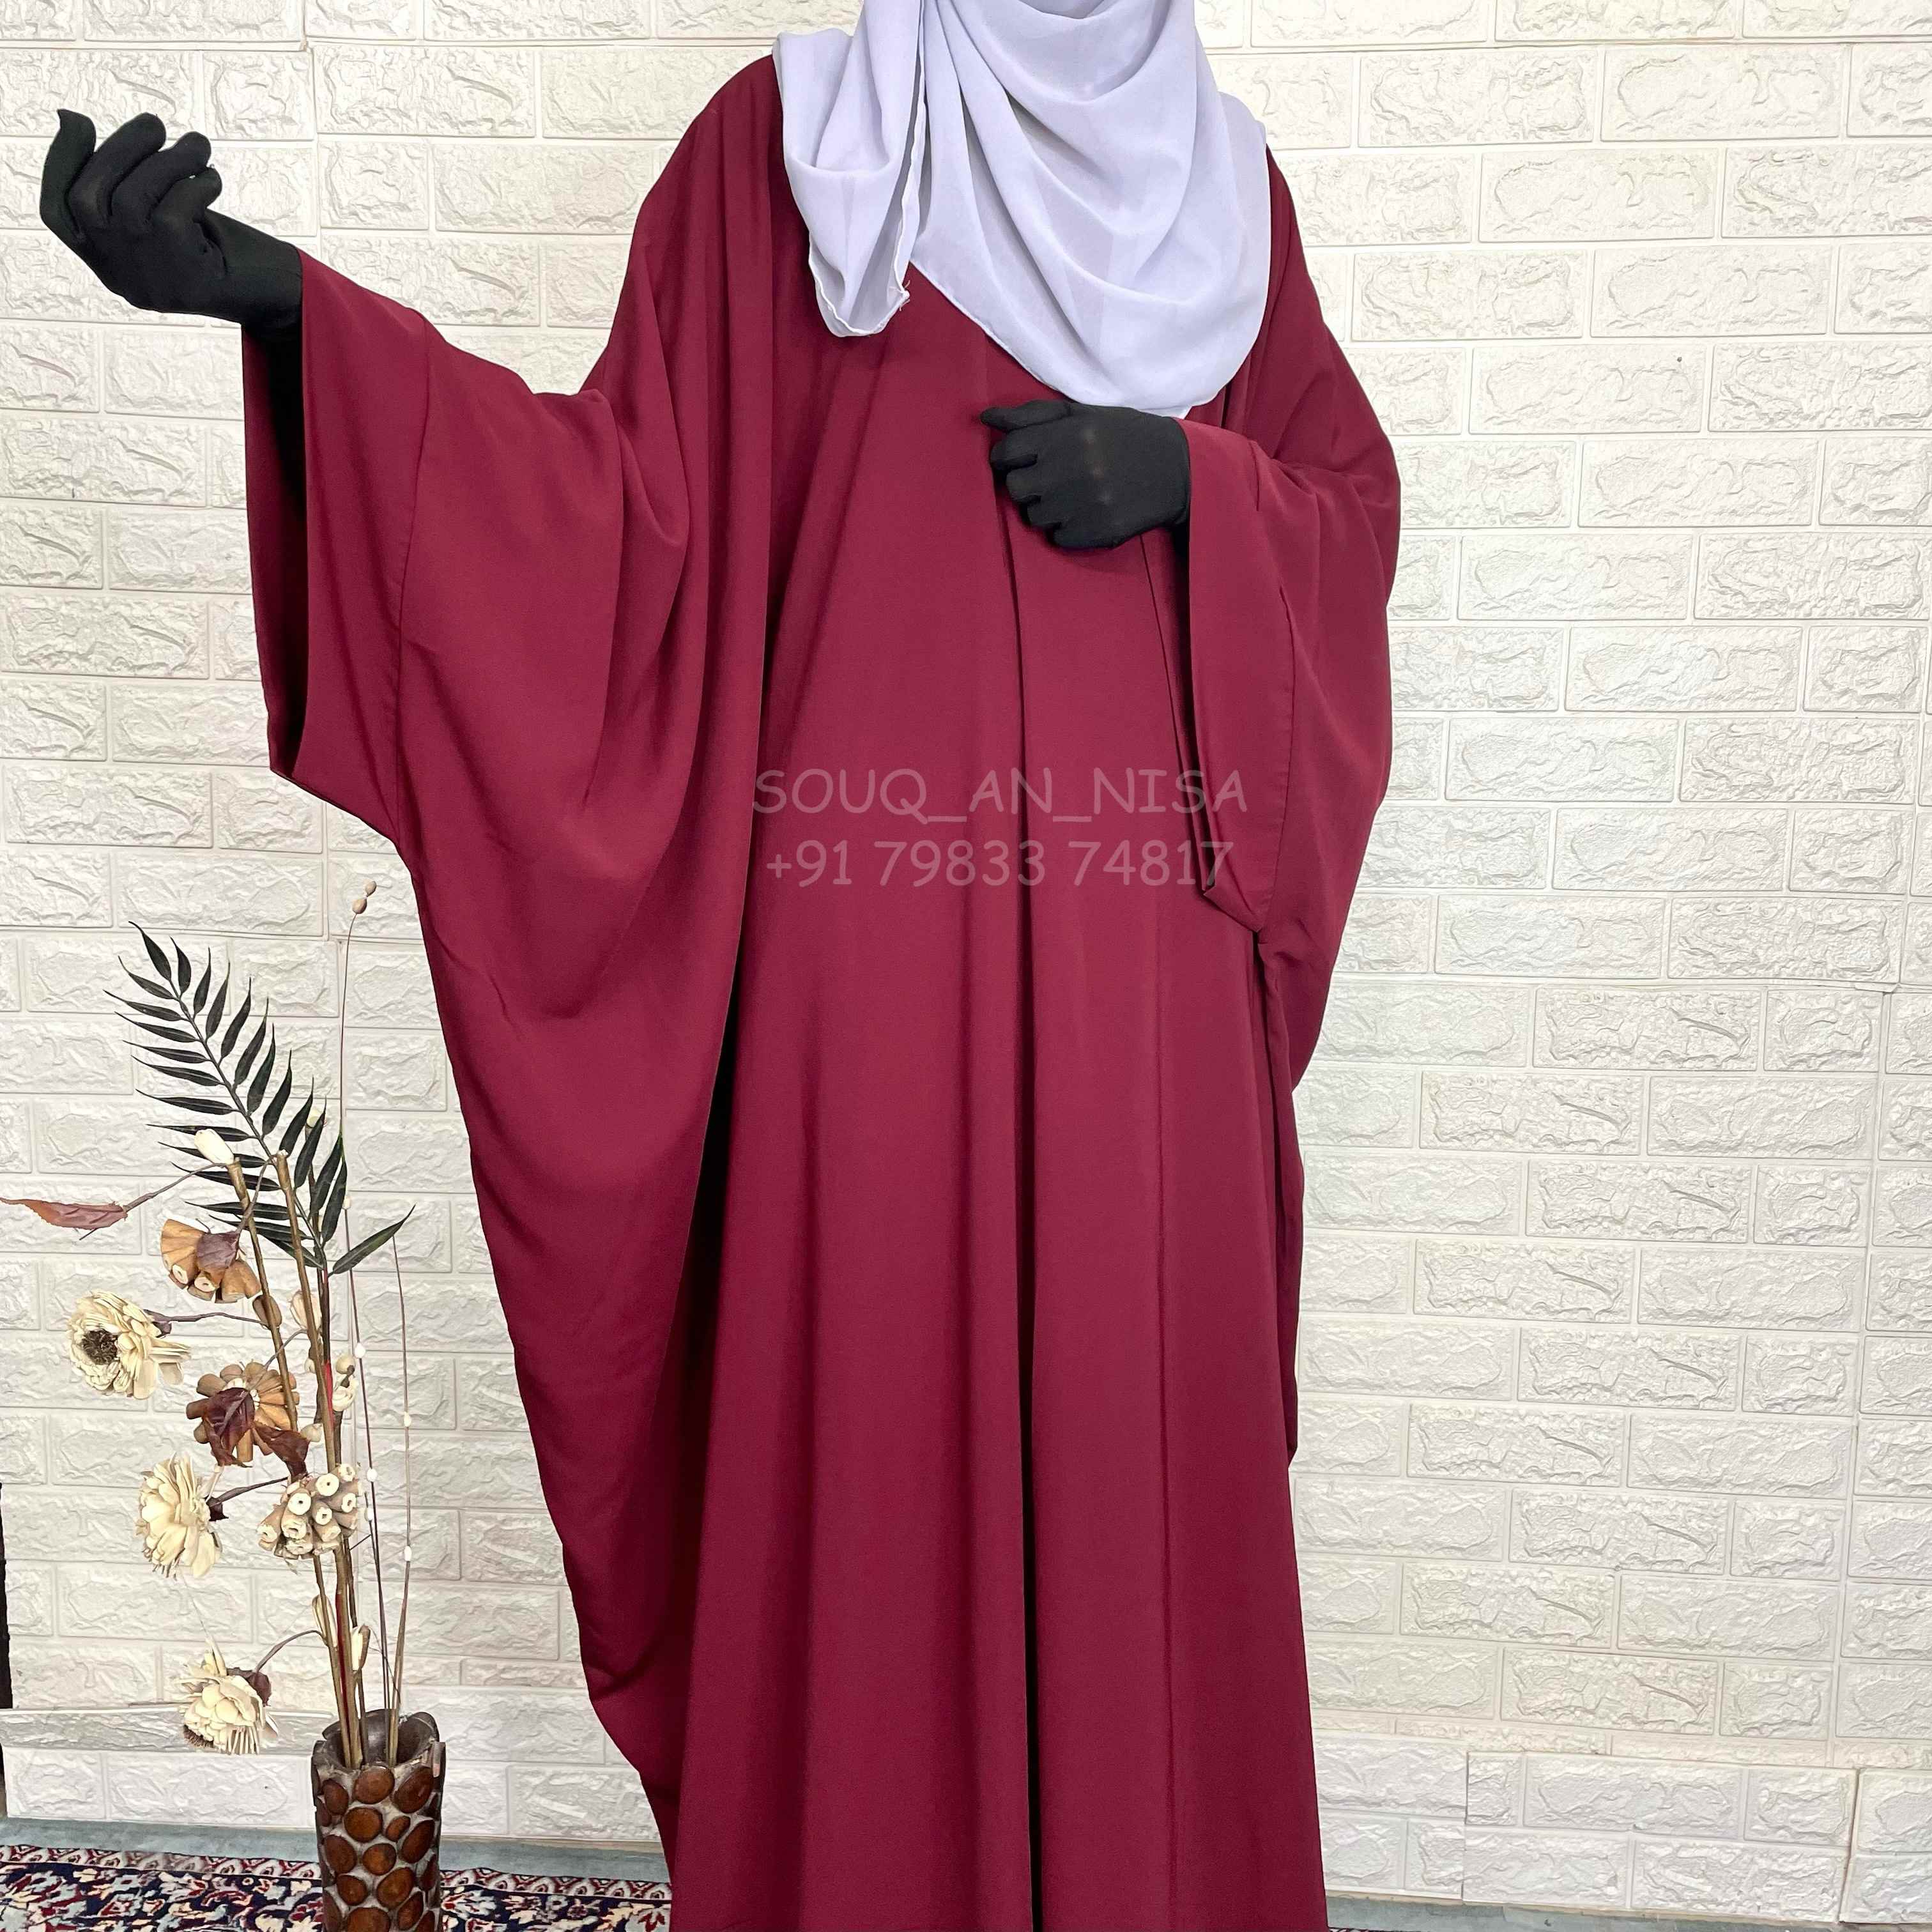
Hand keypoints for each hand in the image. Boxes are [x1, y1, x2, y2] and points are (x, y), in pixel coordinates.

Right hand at [40, 110, 301, 338]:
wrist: (279, 298)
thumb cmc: (220, 248)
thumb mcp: (164, 211)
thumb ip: (125, 180)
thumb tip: (69, 116)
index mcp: (107, 264)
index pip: (56, 212)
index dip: (59, 162)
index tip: (80, 121)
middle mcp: (119, 277)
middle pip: (88, 198)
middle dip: (120, 149)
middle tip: (158, 125)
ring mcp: (149, 282)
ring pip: (132, 198)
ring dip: (167, 159)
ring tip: (198, 147)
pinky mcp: (184, 281)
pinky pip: (173, 211)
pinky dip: (194, 184)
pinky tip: (212, 180)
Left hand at [981, 399, 1189, 550]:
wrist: (1177, 470)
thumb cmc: (1124, 436)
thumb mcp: (1082, 414)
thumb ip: (1032, 416)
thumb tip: (986, 418)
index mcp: (1067, 434)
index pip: (1007, 451)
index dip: (1005, 457)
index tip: (1017, 460)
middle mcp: (1073, 468)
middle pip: (1015, 488)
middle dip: (1026, 484)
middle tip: (1048, 479)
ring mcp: (1085, 503)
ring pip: (1034, 517)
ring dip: (1046, 507)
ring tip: (1073, 494)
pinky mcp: (1096, 532)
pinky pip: (1057, 538)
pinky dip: (1066, 528)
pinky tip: (1086, 511)